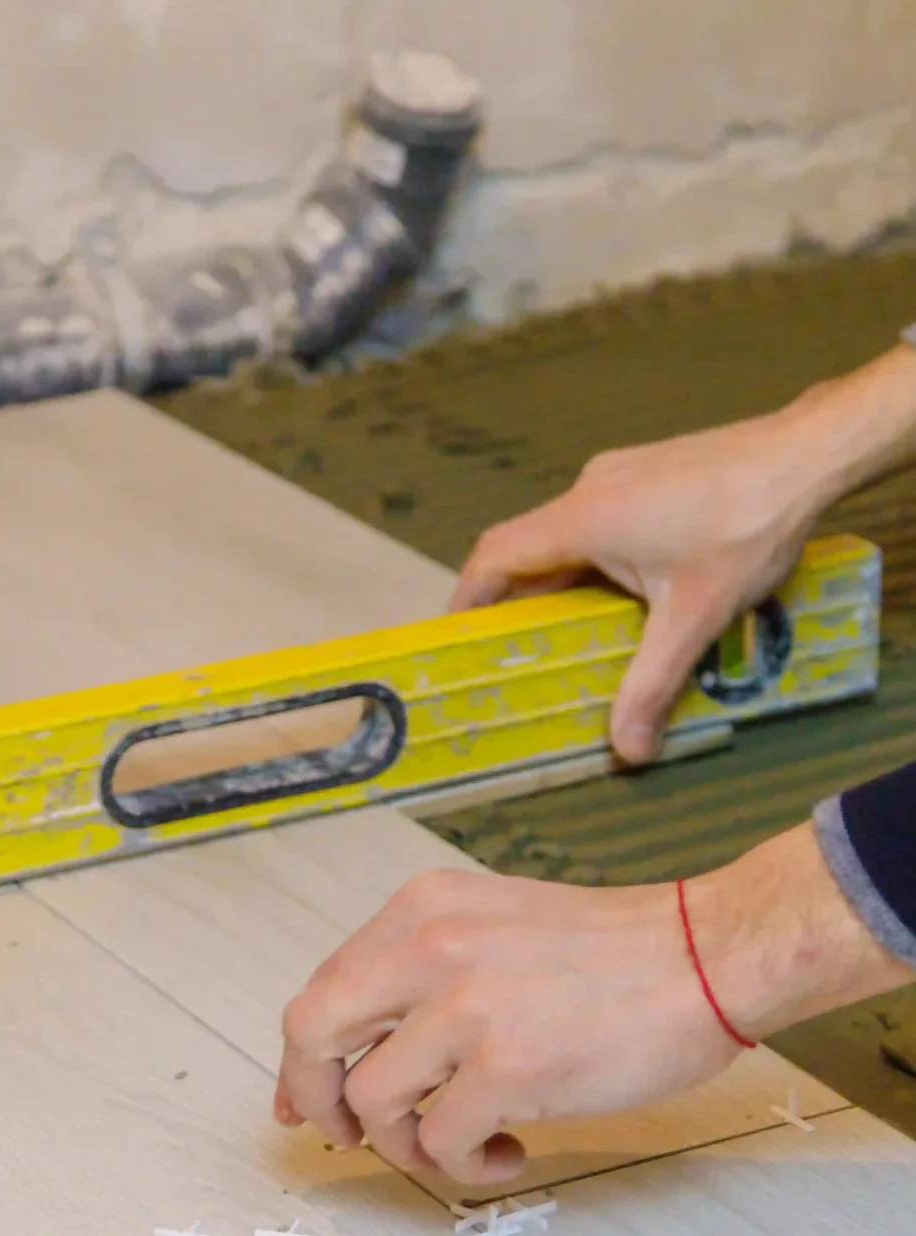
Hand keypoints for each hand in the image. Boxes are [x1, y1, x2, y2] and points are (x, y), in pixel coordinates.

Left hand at [274, 824, 908, 1186]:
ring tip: (459, 1145)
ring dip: (405, 1143)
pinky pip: (440, 1141)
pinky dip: (461, 1164)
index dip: (307, 1057)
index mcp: (419, 912)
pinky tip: (506, 1151)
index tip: (307, 1102)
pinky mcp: (508, 1066)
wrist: (710, 955)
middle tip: (350, 1138)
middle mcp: (427, 948)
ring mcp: (464, 1007)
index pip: (323, 989)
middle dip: (313, 1099)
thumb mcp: (493, 925)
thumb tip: (368, 1047)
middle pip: (311, 1034)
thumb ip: (426, 971)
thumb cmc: (614, 952)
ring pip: (370, 1100)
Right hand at [454, 414, 821, 764]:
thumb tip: (628, 751)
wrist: (811, 452)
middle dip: (518, 602)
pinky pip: (600, 519)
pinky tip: (633, 588)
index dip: (467, 597)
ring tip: (579, 630)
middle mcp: (588, 489)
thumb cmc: (747, 525)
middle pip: (527, 548)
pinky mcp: (648, 470)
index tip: (458, 636)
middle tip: (521, 651)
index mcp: (581, 520)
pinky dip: (596, 558)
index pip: (495, 556)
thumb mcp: (695, 618)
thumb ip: (652, 685)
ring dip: (563, 581)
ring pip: (567, 535)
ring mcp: (619, 473)